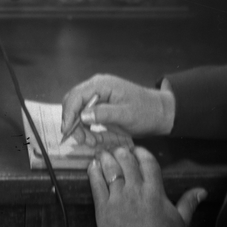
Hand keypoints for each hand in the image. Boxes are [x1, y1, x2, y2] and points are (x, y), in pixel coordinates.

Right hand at [60, 74, 174, 147]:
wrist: (159, 113)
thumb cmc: (145, 112)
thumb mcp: (126, 115)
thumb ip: (104, 114)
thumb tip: (82, 116)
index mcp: (101, 85)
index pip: (76, 96)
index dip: (68, 113)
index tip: (67, 131)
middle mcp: (96, 87)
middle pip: (73, 103)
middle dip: (74, 122)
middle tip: (83, 140)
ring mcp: (98, 96)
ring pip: (78, 111)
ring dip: (81, 128)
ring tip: (92, 141)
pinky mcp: (100, 106)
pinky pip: (86, 116)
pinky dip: (87, 128)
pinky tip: (95, 138)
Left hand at [89, 145, 206, 226]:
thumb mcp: (182, 221)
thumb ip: (189, 202)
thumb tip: (202, 191)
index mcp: (155, 190)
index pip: (147, 162)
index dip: (141, 152)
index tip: (136, 150)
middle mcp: (136, 190)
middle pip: (126, 161)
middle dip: (121, 152)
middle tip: (117, 149)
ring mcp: (118, 199)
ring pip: (110, 169)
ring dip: (106, 158)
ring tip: (103, 153)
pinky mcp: (103, 210)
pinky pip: (96, 186)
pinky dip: (93, 173)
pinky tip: (92, 166)